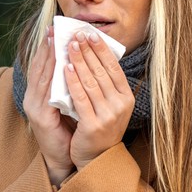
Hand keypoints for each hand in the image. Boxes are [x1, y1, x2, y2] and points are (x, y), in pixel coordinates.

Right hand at [23, 27, 74, 182]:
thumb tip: (79, 63)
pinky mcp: (41, 117)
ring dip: (49, 57)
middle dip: (46, 47)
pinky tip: (61, 64)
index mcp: (39, 94)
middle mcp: (32, 98)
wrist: (65, 159)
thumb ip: (69, 86)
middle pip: (39, 67)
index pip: (42, 65)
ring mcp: (34, 107)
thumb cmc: (69, 130)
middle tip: (54, 28)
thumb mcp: (69, 103)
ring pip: (42, 76)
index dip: (47, 47)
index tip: (55, 29)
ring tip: (56, 39)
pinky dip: (54, 76)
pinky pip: (48, 92)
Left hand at [65, 31, 134, 168]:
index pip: (113, 67)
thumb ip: (106, 84)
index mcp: (127, 97)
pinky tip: (64, 68)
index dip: (102, 49)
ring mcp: (108, 115)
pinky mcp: (93, 125)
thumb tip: (95, 53)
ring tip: (69, 46)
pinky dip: (72, 81)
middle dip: (88, 50)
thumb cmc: (100, 126)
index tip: (90, 33)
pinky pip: (80, 98)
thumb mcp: (110, 104)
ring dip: (78, 60)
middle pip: (101, 71)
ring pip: (90, 82)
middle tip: (76, 34)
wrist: (96, 158)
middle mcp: (121, 105)